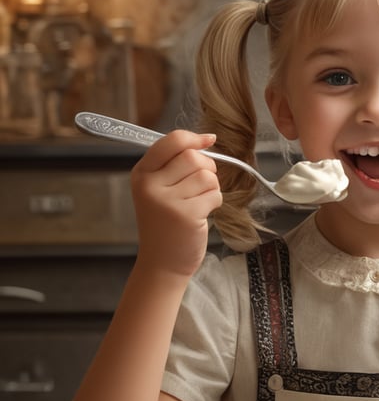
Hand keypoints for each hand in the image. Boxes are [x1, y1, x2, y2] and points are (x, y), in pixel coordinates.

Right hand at [131, 130, 222, 277]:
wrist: (162, 263)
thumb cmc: (165, 223)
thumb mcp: (158, 190)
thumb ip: (175, 164)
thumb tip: (208, 139)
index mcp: (142, 174)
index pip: (170, 141)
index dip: (193, 138)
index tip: (208, 140)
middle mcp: (150, 185)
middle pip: (192, 157)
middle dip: (207, 167)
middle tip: (203, 184)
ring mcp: (167, 201)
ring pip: (206, 176)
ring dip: (212, 187)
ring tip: (200, 201)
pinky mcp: (186, 215)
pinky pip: (214, 195)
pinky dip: (215, 202)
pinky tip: (202, 214)